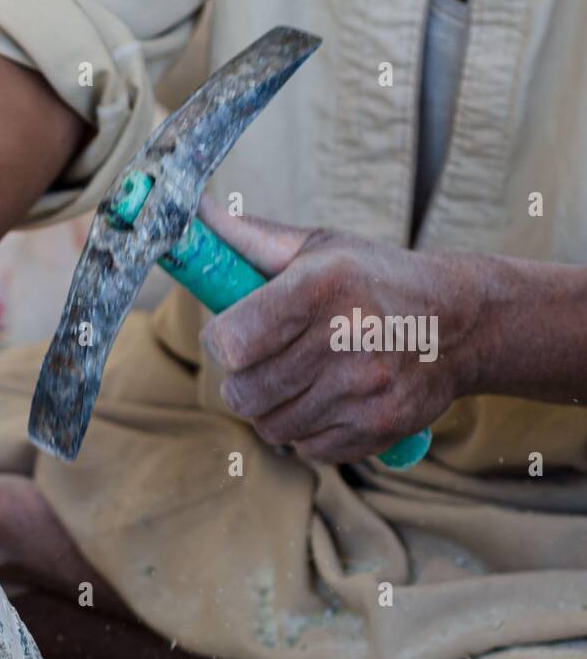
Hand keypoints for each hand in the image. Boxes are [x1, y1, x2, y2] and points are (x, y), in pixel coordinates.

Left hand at [197, 198, 482, 462]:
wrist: (463, 321)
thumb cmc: (374, 279)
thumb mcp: (318, 248)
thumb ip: (250, 238)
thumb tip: (195, 210)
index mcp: (320, 288)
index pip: (231, 343)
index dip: (221, 344)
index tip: (233, 335)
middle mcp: (345, 339)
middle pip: (244, 393)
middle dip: (242, 381)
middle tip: (262, 363)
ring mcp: (364, 388)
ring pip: (271, 427)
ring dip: (272, 409)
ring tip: (297, 381)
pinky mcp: (378, 426)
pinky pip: (308, 448)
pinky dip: (307, 432)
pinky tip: (328, 401)